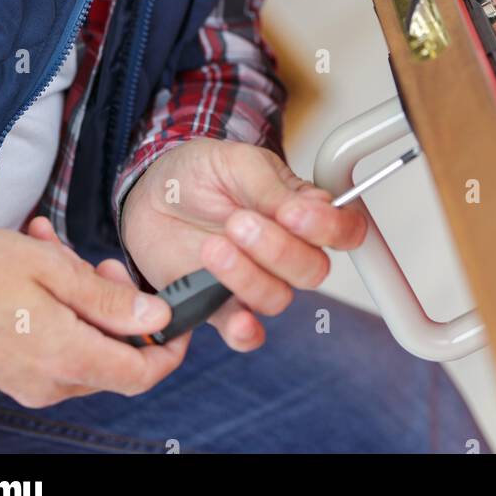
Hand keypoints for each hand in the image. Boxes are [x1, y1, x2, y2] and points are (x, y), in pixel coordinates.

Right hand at [0, 220, 189, 407]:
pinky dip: (57, 305)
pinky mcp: (9, 370)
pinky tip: (37, 260)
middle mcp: (50, 382)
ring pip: (83, 343)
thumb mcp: (49, 269)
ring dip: (84, 297)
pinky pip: (52, 340)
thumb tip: (157, 318)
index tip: (177, 314)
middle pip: (114, 357)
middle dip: (119, 306)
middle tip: (100, 263)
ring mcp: (27, 380)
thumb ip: (107, 299)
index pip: (142, 374)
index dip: (169, 347)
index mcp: (66, 359)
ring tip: (58, 250)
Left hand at [120, 138, 366, 352]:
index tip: (294, 214)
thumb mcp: (236, 162)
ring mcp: (256, 279)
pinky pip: (246, 333)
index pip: (343, 230)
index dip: (330, 229)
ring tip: (213, 246)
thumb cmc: (200, 172)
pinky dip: (246, 332)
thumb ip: (271, 187)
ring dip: (248, 276)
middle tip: (238, 222)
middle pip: (312, 270)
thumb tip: (308, 209)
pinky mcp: (221, 305)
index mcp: (300, 210)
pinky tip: (238, 320)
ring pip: (278, 298)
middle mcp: (286, 249)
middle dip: (278, 250)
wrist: (152, 193)